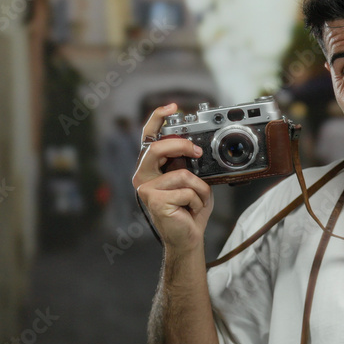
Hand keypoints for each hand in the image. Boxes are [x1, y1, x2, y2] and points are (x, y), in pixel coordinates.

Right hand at [133, 104, 213, 249]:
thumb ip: (190, 163)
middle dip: (182, 146)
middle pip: (158, 149)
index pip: (150, 137)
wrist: (188, 236)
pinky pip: (187, 191)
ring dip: (199, 189)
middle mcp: (143, 175)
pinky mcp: (154, 201)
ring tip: (195, 201)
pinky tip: (189, 210)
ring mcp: (146, 188)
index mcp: (152, 167)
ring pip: (182, 174)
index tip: (172, 107)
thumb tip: (197, 148)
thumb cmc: (190, 208)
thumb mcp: (194, 180)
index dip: (157, 118)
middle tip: (197, 152)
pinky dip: (197, 200)